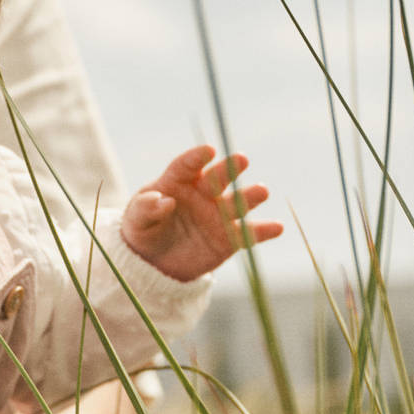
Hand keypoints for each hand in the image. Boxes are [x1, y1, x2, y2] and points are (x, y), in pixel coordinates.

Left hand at [121, 147, 282, 282]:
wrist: (153, 263)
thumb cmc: (143, 230)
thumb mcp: (136, 220)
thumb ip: (145, 208)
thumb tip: (163, 201)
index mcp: (178, 181)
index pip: (187, 165)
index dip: (196, 157)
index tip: (207, 151)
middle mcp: (203, 193)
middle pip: (218, 177)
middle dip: (229, 168)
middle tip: (241, 159)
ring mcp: (219, 214)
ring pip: (237, 202)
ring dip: (250, 196)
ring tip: (262, 191)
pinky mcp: (229, 238)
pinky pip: (248, 234)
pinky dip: (263, 231)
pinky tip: (277, 227)